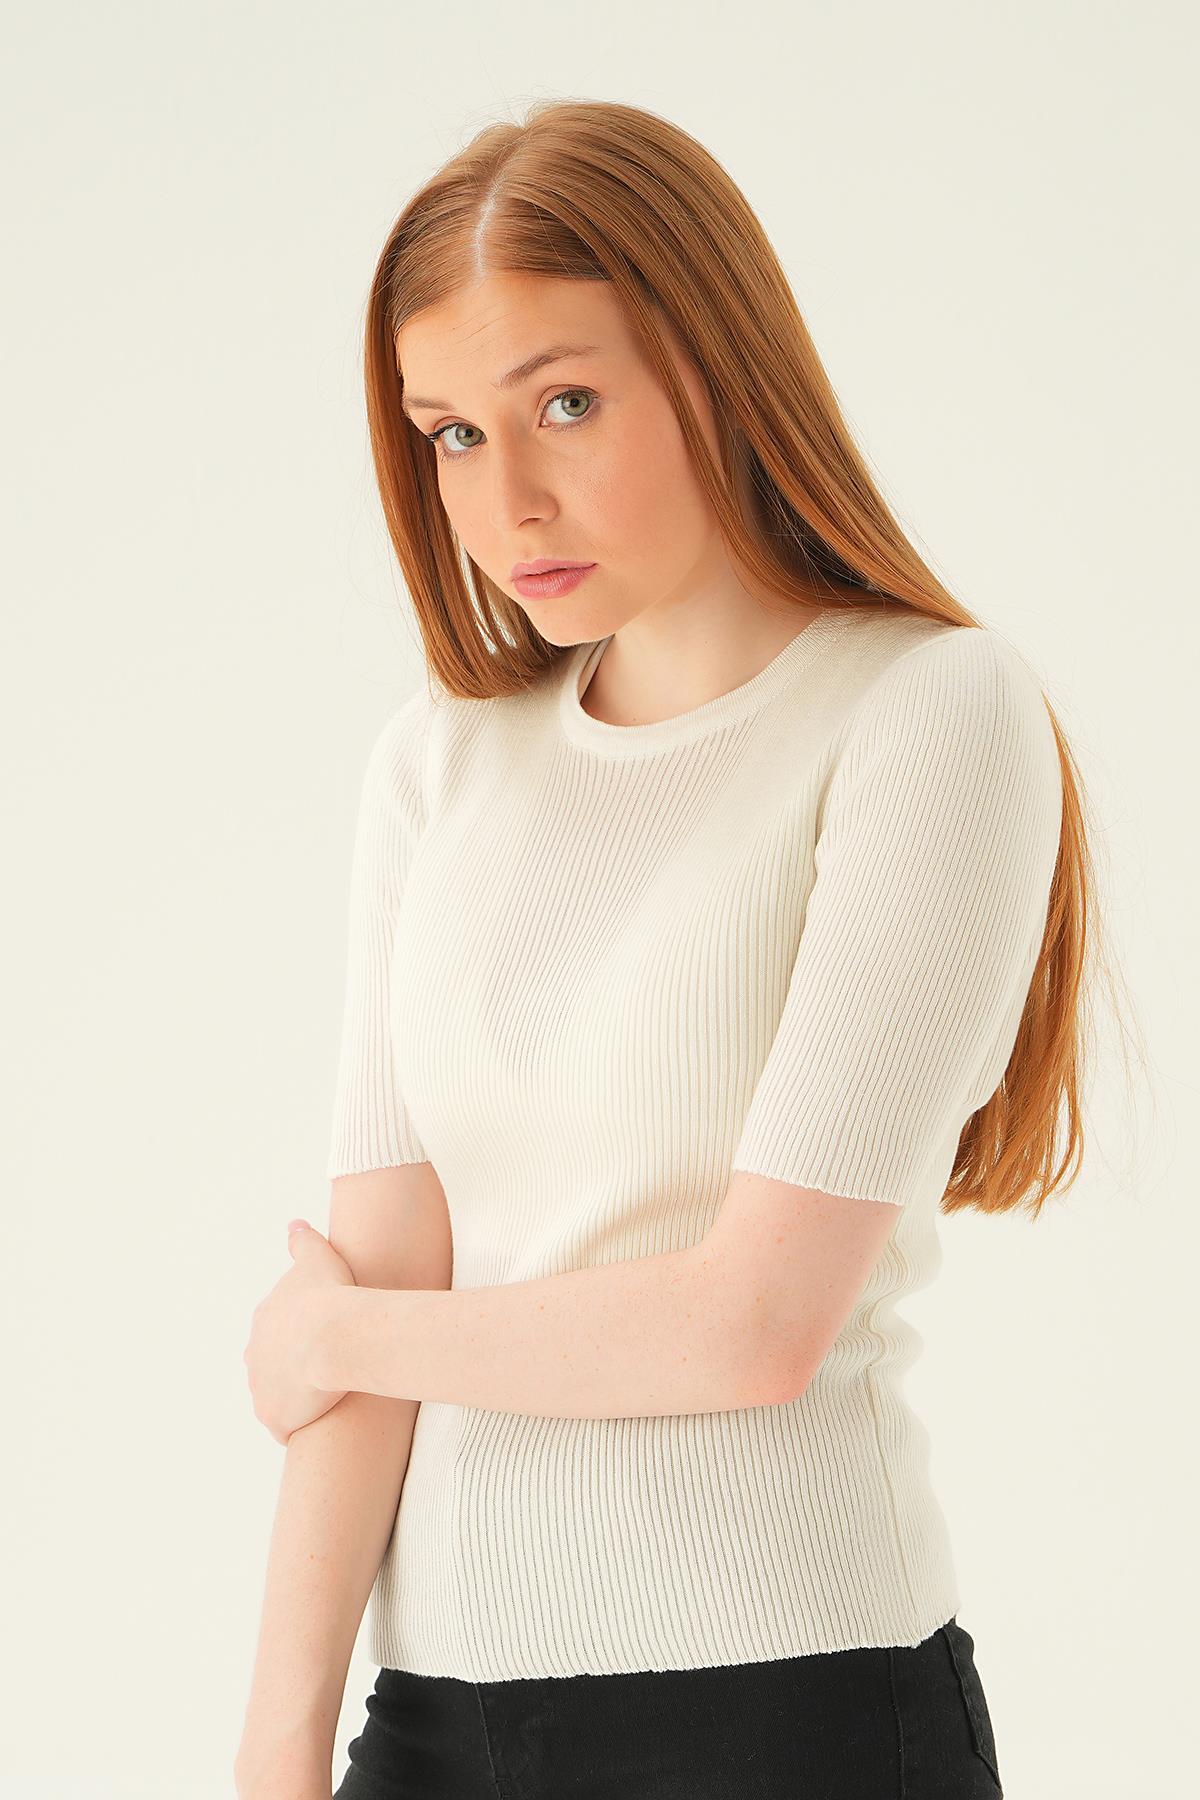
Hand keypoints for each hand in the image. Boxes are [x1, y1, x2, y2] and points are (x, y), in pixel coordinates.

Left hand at [243, 1221, 354, 1443]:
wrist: (334, 1335)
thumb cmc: (330, 1294)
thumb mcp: (317, 1257)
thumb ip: (303, 1241)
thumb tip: (294, 1224)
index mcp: (264, 1321)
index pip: (275, 1332)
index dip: (298, 1335)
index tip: (320, 1337)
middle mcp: (254, 1357)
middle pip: (268, 1366)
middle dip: (289, 1368)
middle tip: (322, 1368)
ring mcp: (261, 1390)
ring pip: (274, 1397)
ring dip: (293, 1398)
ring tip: (322, 1398)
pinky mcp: (274, 1418)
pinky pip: (283, 1426)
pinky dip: (298, 1424)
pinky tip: (318, 1419)